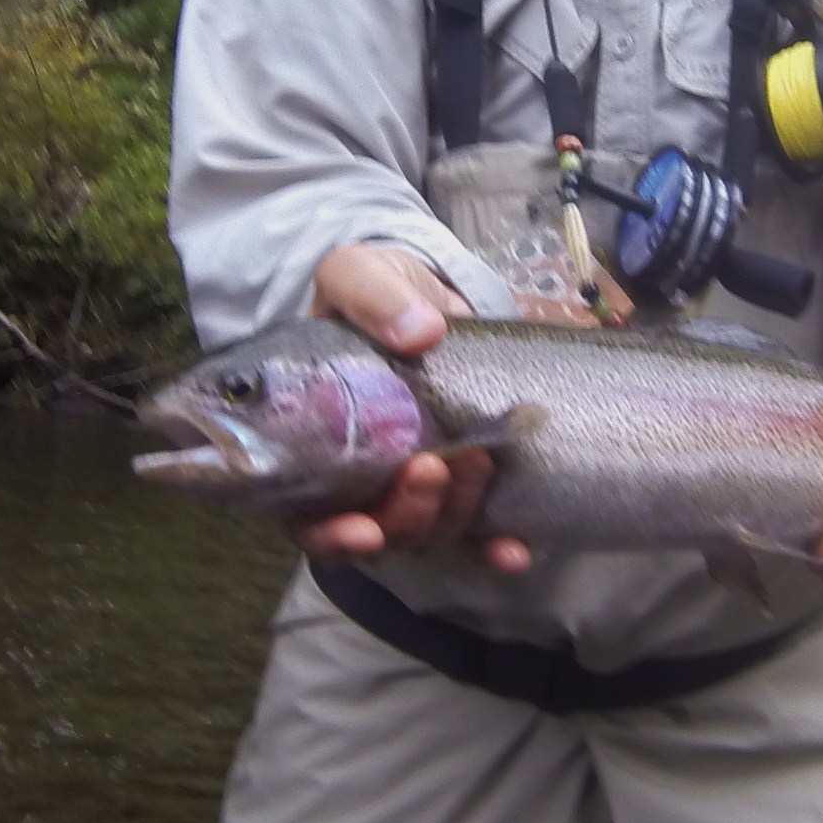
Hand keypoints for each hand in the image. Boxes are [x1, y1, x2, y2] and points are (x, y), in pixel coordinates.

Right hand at [294, 244, 533, 572]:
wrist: (426, 293)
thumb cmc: (372, 292)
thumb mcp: (355, 274)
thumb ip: (370, 296)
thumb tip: (419, 333)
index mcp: (310, 447)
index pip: (307, 518)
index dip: (332, 537)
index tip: (363, 529)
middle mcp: (358, 480)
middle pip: (377, 531)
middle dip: (408, 514)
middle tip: (432, 467)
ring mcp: (412, 485)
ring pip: (429, 531)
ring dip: (453, 512)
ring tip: (477, 461)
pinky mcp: (460, 483)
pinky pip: (476, 532)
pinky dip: (495, 546)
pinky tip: (515, 549)